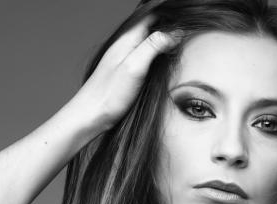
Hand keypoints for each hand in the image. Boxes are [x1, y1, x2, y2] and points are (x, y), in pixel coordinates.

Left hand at [68, 15, 182, 132]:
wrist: (91, 115)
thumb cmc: (108, 94)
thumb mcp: (135, 66)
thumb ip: (153, 46)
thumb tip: (174, 33)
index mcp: (128, 38)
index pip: (153, 15)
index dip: (170, 18)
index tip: (185, 25)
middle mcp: (126, 45)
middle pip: (152, 27)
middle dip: (169, 29)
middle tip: (185, 38)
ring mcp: (126, 58)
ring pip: (150, 42)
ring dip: (164, 43)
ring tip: (177, 48)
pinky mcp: (127, 71)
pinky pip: (146, 56)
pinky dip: (157, 56)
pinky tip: (163, 63)